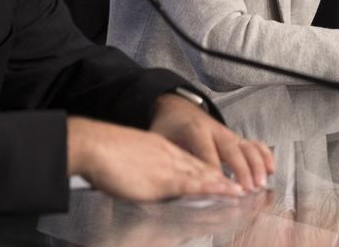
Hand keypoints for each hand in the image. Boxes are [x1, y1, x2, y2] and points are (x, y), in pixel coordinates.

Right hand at [67, 116, 243, 200]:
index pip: (192, 162)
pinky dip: (214, 187)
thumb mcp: (129, 159)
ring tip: (245, 193)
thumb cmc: (102, 154)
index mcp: (162, 150)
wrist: (93, 145)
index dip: (209, 172)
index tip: (224, 182)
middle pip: (203, 168)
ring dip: (225, 185)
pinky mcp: (165, 178)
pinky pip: (195, 183)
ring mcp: (170, 165)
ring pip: (205, 176)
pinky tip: (228, 191)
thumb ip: (141, 171)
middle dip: (224, 180)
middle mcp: (170, 155)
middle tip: (245, 188)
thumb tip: (142, 183)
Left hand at [150, 93, 273, 191]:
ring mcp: (228, 133)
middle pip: (231, 150)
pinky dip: (264, 155)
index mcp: (194, 129)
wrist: (178, 108)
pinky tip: (270, 168)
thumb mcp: (161, 139)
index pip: (206, 151)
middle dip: (241, 170)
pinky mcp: (236, 137)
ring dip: (256, 165)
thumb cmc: (169, 128)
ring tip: (260, 184)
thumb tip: (171, 183)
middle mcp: (214, 130)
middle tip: (247, 190)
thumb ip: (168, 158)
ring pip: (246, 147)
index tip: (219, 188)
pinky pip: (254, 144)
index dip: (214, 169)